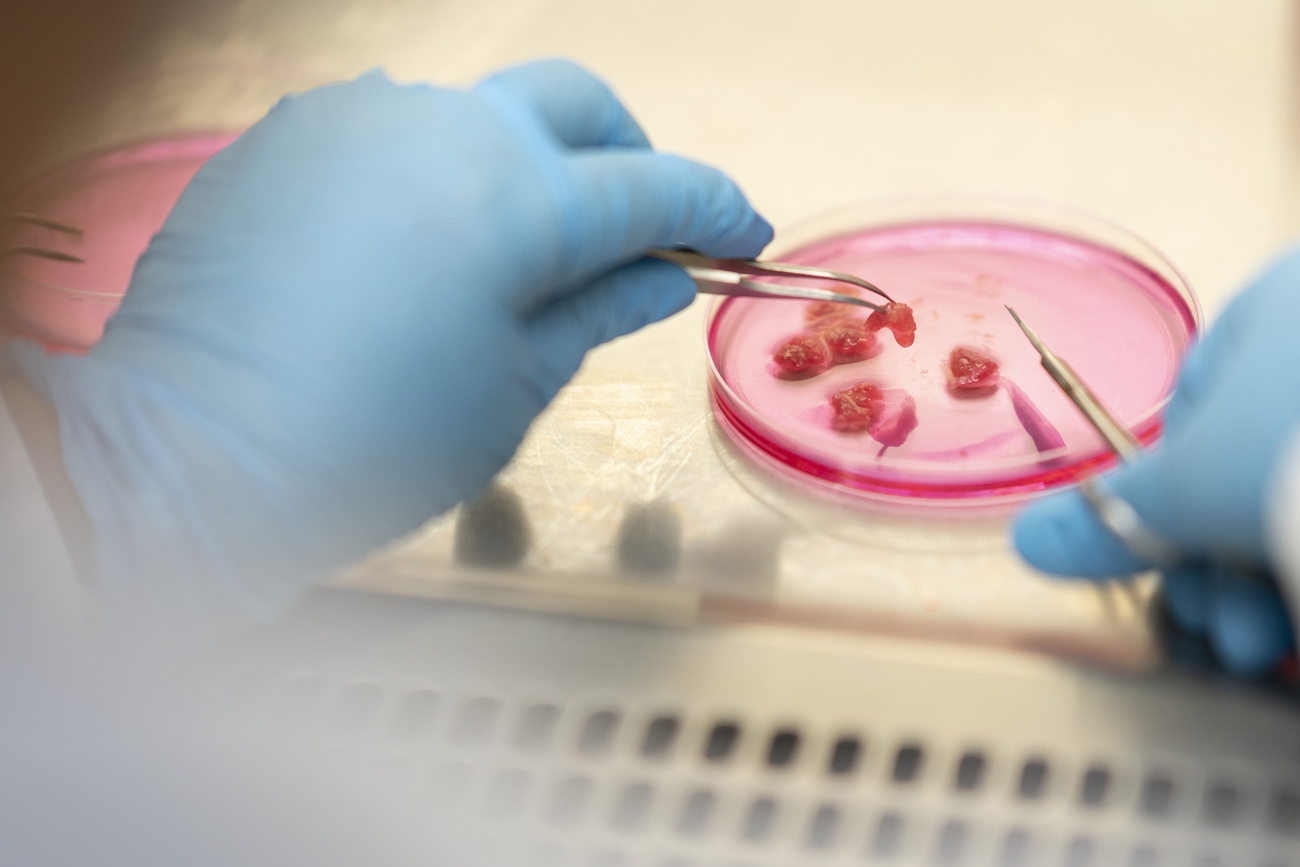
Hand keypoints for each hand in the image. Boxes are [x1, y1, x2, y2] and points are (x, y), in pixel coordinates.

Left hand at [15, 60, 771, 641]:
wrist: (193, 457)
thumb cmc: (374, 446)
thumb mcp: (512, 388)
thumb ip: (595, 311)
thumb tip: (660, 277)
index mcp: (520, 200)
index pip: (652, 187)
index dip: (714, 212)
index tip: (743, 239)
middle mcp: (445, 128)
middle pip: (575, 102)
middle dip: (627, 155)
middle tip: (639, 228)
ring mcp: (357, 119)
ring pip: (478, 109)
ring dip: (527, 161)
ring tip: (519, 248)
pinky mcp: (288, 136)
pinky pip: (392, 130)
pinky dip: (438, 172)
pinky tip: (421, 243)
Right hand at [1014, 249, 1299, 675]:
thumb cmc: (1295, 449)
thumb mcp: (1189, 489)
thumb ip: (1111, 518)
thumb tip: (1030, 543)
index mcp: (1279, 300)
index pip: (1197, 408)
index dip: (1169, 501)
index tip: (1174, 571)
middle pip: (1259, 464)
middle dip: (1226, 567)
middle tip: (1227, 631)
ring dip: (1276, 583)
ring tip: (1269, 648)